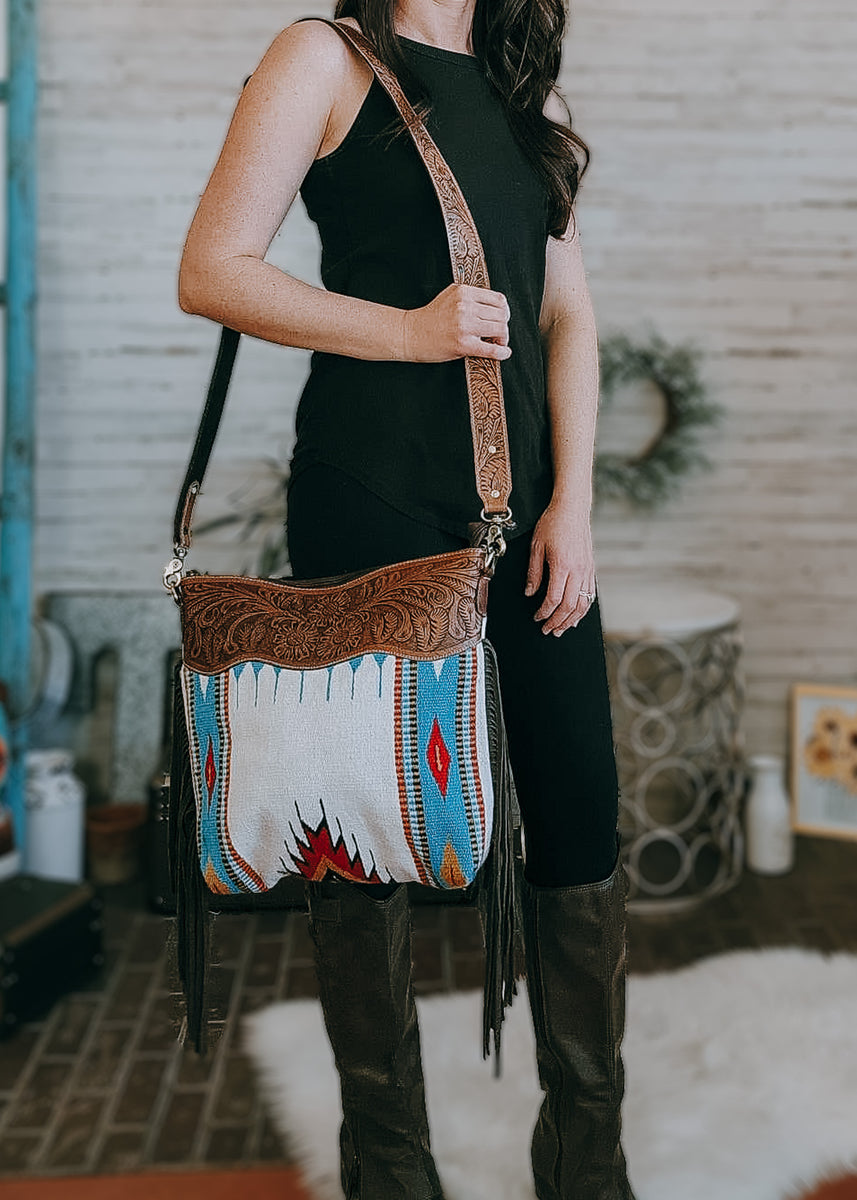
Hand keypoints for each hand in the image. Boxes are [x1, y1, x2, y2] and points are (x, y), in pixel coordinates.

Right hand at [402, 283, 511, 362]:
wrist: (410, 334)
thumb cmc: (429, 318)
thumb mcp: (450, 297)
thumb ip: (470, 298)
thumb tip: (492, 307)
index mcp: (463, 292)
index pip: (498, 299)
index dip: (504, 311)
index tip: (501, 319)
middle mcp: (465, 306)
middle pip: (502, 314)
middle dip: (504, 325)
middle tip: (499, 334)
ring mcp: (464, 325)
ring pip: (500, 329)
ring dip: (503, 338)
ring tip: (496, 343)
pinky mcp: (462, 344)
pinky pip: (491, 349)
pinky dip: (502, 352)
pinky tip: (503, 353)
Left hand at [525, 503, 596, 635]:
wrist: (572, 508)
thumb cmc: (552, 523)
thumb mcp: (536, 546)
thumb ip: (534, 572)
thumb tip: (530, 593)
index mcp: (562, 565)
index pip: (554, 599)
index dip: (544, 612)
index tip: (537, 617)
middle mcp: (578, 570)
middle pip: (569, 606)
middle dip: (558, 622)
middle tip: (548, 630)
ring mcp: (587, 570)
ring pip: (583, 603)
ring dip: (572, 619)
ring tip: (562, 629)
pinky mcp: (591, 568)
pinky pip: (590, 594)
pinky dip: (583, 608)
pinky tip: (576, 615)